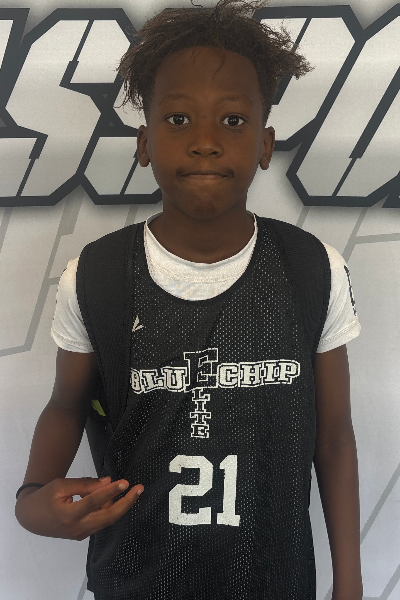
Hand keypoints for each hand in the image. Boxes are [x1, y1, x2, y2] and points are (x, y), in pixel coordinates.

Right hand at [15, 476, 143, 539]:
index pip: (95, 502)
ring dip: (120, 504)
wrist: (30, 517)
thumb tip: (108, 482)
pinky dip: (109, 509)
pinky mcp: (83, 534)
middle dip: (127, 503)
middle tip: (140, 488)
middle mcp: (77, 528)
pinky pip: (100, 521)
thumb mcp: (62, 485)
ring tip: (127, 489)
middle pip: (108, 517)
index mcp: (69, 515)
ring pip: (106, 520)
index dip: (111, 491)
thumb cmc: (44, 497)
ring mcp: (81, 534)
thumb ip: (85, 484)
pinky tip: (112, 497)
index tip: (126, 482)